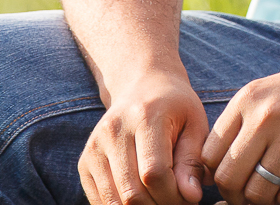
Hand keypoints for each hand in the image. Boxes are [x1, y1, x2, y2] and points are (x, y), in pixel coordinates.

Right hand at [78, 68, 209, 204]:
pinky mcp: (84, 162)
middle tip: (177, 201)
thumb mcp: (195, 125)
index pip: (154, 173)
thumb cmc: (175, 108)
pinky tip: (143, 197)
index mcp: (145, 117)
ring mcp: (94, 148)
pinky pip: (100, 200)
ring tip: (161, 199)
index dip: (173, 195)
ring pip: (113, 200)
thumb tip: (191, 196)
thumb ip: (192, 161)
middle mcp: (113, 131)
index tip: (190, 197)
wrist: (142, 86)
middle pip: (132, 191)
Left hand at [201, 50, 279, 204]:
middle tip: (250, 196)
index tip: (234, 180)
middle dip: (236, 197)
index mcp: (249, 99)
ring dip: (265, 201)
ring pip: (258, 194)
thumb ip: (243, 127)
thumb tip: (215, 178)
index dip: (217, 177)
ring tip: (277, 190)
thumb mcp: (272, 94)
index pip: (209, 156)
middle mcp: (267, 117)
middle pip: (229, 179)